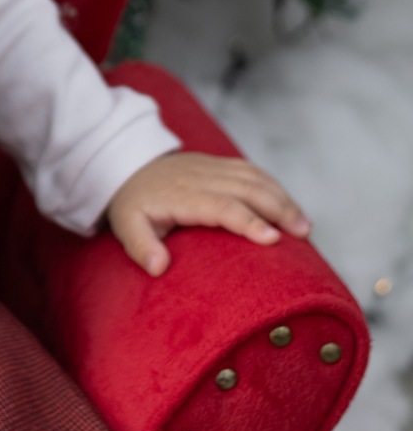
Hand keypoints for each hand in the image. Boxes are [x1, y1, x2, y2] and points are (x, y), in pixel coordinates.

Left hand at [105, 151, 311, 277]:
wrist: (128, 165)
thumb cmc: (133, 203)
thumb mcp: (126, 226)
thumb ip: (140, 247)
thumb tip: (158, 268)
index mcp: (181, 194)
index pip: (220, 205)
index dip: (248, 221)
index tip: (272, 239)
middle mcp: (201, 176)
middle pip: (246, 188)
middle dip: (278, 209)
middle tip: (303, 235)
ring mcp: (212, 166)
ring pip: (254, 177)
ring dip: (282, 198)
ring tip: (305, 226)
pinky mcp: (219, 163)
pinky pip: (251, 170)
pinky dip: (274, 186)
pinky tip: (289, 206)